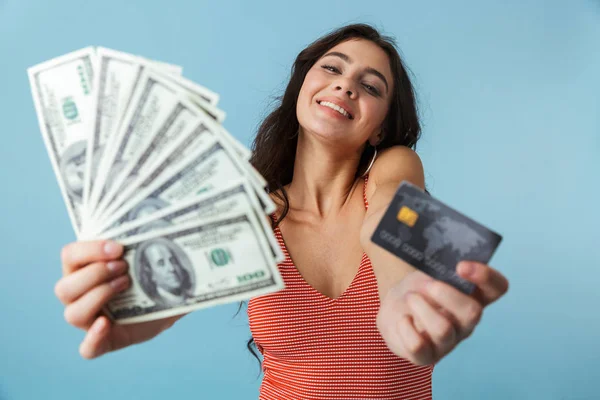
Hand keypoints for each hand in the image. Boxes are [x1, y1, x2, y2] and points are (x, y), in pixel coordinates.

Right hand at [55, 240, 182, 358]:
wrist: (164, 307)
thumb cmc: (150, 277)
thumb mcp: (150, 260)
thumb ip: (152, 246)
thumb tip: (170, 231)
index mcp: (82, 270)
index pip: (70, 256)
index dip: (89, 250)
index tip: (118, 247)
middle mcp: (78, 296)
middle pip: (64, 287)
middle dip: (95, 274)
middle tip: (123, 267)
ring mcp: (88, 321)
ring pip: (72, 313)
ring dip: (98, 296)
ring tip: (125, 285)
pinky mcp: (103, 343)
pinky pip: (87, 349)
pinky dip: (93, 338)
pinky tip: (106, 324)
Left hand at [376, 261, 508, 365]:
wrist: (394, 308)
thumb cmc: (418, 288)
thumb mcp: (428, 270)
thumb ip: (439, 263)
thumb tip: (436, 253)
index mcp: (474, 296)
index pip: (497, 287)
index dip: (485, 276)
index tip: (460, 265)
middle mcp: (466, 321)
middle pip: (473, 312)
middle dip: (446, 294)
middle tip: (427, 285)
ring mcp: (448, 342)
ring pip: (443, 330)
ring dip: (421, 308)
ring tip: (410, 298)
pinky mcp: (426, 356)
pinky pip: (418, 346)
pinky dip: (405, 328)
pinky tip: (402, 319)